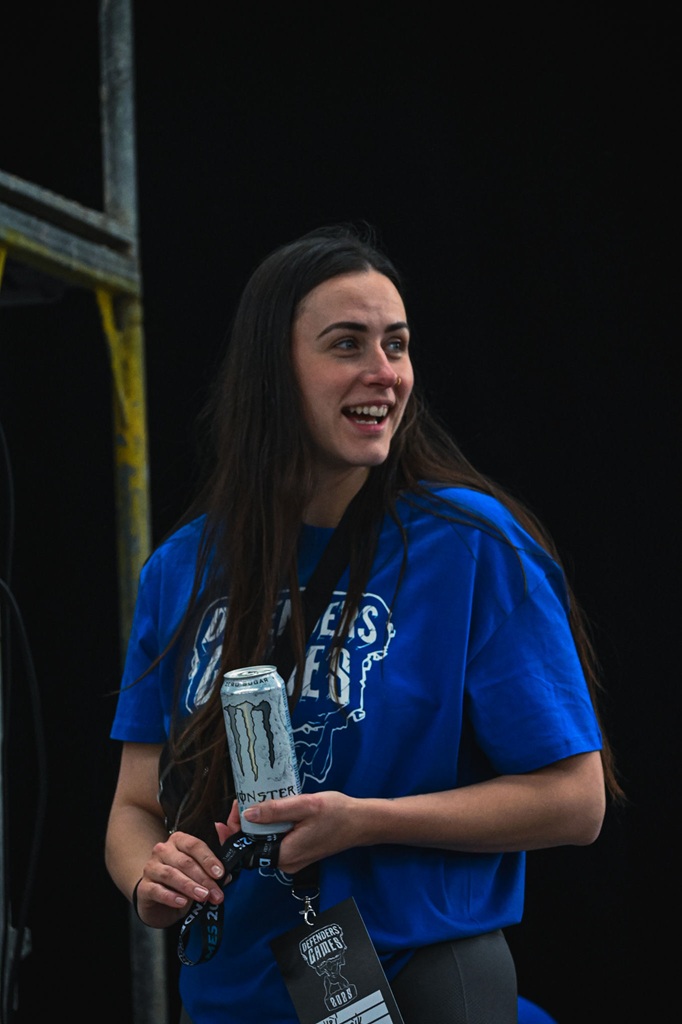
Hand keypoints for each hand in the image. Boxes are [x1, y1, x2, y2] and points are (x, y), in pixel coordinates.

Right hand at [134, 815, 237, 928]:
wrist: (158, 899)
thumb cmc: (182, 880)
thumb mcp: (199, 871)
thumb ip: (214, 867)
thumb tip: (229, 872)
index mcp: (179, 841)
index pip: (195, 845)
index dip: (208, 859)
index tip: (220, 873)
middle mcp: (163, 850)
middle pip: (185, 862)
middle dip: (203, 879)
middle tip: (216, 893)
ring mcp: (151, 868)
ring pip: (171, 874)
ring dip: (189, 886)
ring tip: (203, 897)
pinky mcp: (143, 887)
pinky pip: (157, 890)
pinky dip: (170, 896)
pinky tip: (182, 902)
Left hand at [241, 791, 357, 874]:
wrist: (361, 822)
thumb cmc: (336, 813)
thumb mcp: (305, 805)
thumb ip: (275, 810)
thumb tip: (248, 814)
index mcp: (285, 855)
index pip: (249, 848)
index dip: (236, 830)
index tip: (234, 808)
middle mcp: (286, 863)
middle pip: (255, 845)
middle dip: (244, 823)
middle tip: (242, 800)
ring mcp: (293, 859)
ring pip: (265, 842)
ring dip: (258, 823)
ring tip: (254, 801)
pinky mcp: (298, 852)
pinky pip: (277, 840)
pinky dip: (270, 826)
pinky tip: (271, 810)